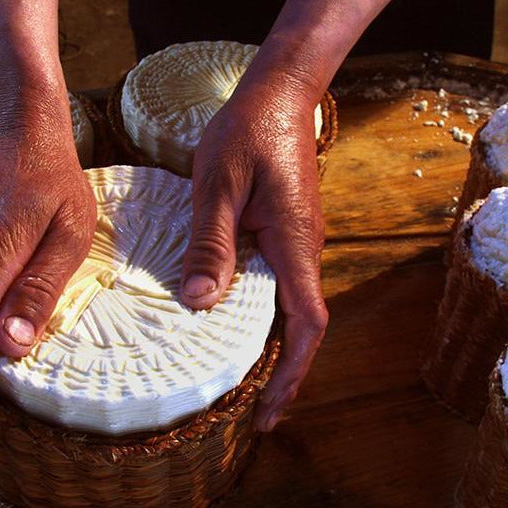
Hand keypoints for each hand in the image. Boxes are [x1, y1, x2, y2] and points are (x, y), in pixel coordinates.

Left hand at [180, 76, 327, 431]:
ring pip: (291, 309)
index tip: (268, 411)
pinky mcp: (285, 232)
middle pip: (303, 327)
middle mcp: (304, 250)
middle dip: (283, 374)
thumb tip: (200, 302)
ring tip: (241, 385)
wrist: (279, 93)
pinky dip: (263, 318)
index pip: (307, 323)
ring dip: (274, 349)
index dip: (292, 373)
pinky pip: (279, 286)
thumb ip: (211, 241)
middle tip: (251, 415)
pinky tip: (231, 325)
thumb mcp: (219, 184)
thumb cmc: (249, 130)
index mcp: (295, 244)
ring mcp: (297, 242)